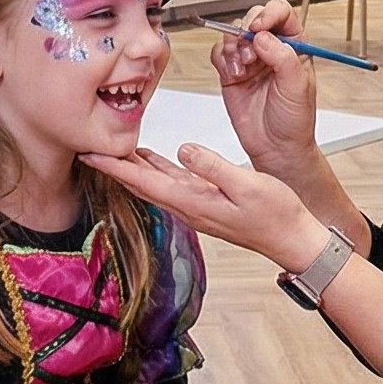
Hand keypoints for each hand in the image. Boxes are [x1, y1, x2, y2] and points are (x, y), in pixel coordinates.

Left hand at [83, 146, 330, 275]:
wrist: (293, 238)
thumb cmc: (276, 213)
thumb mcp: (246, 185)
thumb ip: (213, 167)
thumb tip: (182, 149)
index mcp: (193, 202)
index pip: (144, 182)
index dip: (115, 167)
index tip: (89, 153)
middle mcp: (189, 206)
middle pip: (142, 184)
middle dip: (114, 166)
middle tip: (88, 145)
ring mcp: (197, 205)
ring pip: (154, 183)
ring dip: (132, 166)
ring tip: (112, 148)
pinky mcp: (207, 201)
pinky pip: (172, 183)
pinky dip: (156, 168)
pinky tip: (151, 159)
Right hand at [208, 0, 320, 181]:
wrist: (276, 148)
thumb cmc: (294, 120)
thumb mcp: (297, 86)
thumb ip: (283, 57)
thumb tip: (263, 37)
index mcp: (294, 46)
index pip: (282, 14)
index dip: (269, 14)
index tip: (259, 27)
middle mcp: (272, 49)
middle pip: (253, 18)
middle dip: (247, 31)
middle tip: (250, 50)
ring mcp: (250, 60)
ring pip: (233, 34)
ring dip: (234, 47)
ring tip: (244, 68)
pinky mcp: (231, 72)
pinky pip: (219, 53)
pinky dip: (223, 60)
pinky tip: (234, 75)